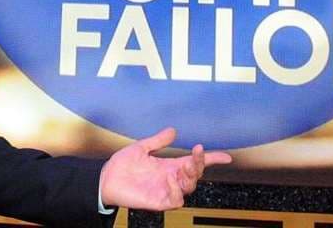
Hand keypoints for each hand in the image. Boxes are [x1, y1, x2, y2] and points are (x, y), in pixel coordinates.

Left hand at [99, 127, 231, 210]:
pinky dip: (176, 190)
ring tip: (182, 166)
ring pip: (189, 187)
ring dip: (189, 176)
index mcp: (169, 165)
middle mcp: (171, 178)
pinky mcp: (159, 201)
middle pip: (195, 175)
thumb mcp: (141, 148)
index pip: (194, 163)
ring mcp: (166, 190)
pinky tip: (169, 178)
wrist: (106, 179)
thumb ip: (158, 141)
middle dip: (199, 164)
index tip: (226, 157)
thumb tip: (173, 130)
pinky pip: (175, 200)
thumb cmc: (122, 165)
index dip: (210, 160)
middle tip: (196, 153)